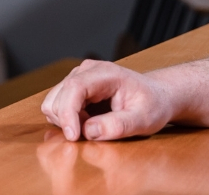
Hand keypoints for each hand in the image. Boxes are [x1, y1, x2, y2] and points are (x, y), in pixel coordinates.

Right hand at [41, 59, 177, 140]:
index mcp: (105, 73)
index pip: (74, 88)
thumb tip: (89, 131)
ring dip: (66, 121)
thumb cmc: (152, 105)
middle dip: (68, 121)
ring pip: (53, 102)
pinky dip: (66, 120)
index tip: (73, 136)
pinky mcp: (73, 88)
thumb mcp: (143, 119)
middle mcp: (87, 71)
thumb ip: (118, 125)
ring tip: (92, 126)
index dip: (68, 113)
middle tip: (93, 134)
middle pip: (59, 96)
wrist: (155, 96)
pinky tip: (87, 122)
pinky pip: (57, 106)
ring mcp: (77, 77)